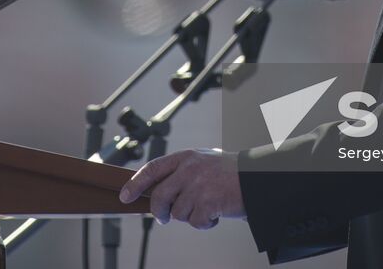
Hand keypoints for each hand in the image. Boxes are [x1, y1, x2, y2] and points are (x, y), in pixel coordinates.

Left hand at [118, 148, 244, 229]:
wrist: (257, 179)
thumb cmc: (230, 174)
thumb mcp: (202, 163)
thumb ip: (180, 173)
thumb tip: (156, 193)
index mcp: (185, 157)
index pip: (151, 169)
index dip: (135, 183)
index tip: (125, 196)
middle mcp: (189, 169)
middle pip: (159, 197)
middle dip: (159, 212)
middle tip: (164, 218)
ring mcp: (198, 185)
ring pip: (178, 213)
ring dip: (191, 216)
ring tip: (207, 207)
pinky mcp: (208, 202)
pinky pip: (196, 222)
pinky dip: (205, 224)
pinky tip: (216, 214)